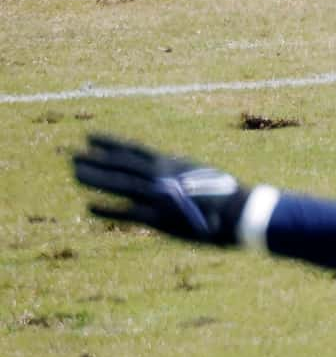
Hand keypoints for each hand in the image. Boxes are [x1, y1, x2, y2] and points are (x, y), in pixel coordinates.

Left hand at [72, 133, 248, 244]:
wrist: (242, 211)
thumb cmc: (224, 195)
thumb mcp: (198, 176)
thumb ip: (177, 175)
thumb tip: (165, 173)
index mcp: (172, 164)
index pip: (135, 150)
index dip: (111, 143)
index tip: (90, 137)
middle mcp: (164, 176)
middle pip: (123, 165)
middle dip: (96, 160)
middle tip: (72, 155)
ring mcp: (161, 196)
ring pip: (122, 183)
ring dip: (97, 177)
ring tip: (75, 172)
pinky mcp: (162, 218)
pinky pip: (129, 212)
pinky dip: (109, 209)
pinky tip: (89, 206)